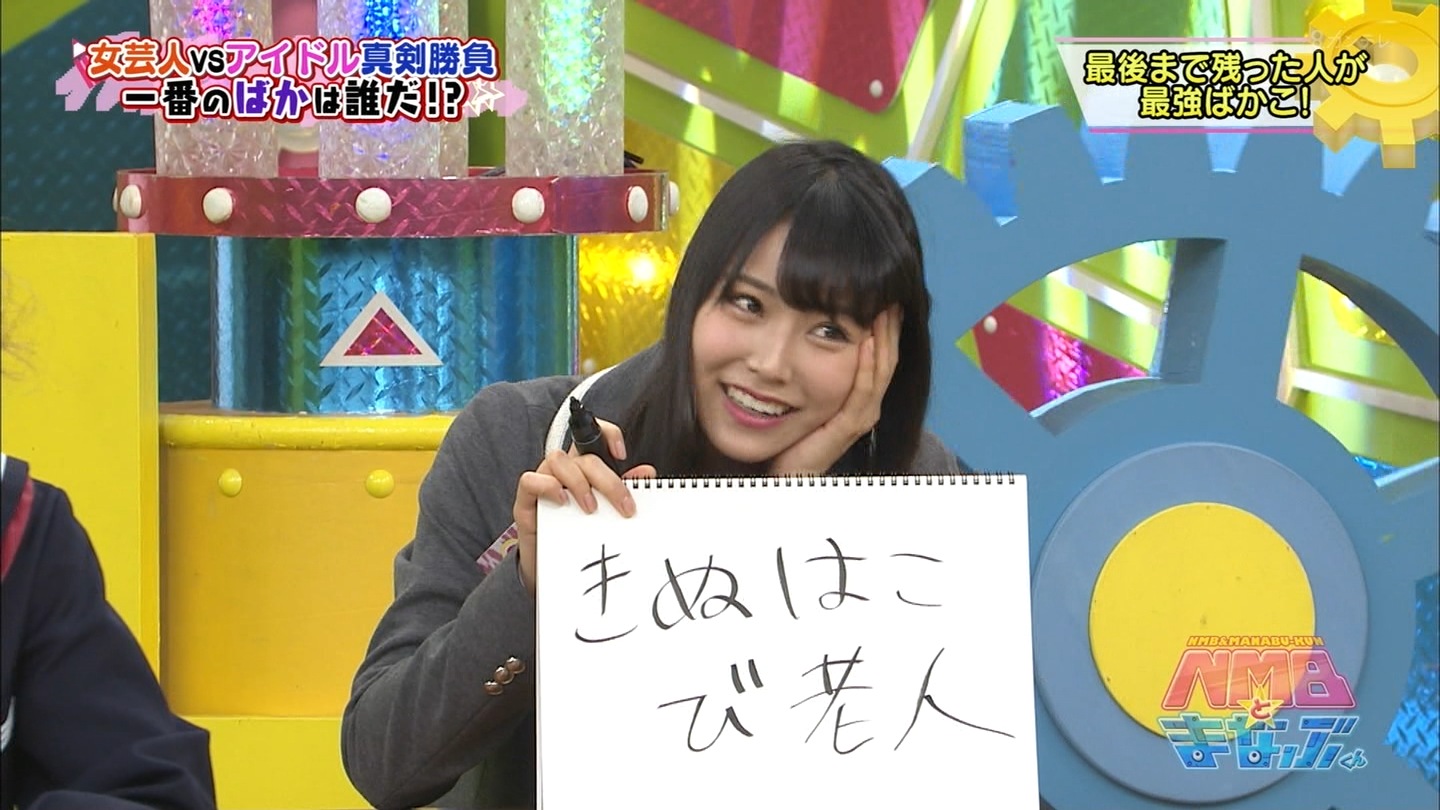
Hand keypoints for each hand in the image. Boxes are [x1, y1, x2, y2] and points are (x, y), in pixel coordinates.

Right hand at [513, 419, 655, 595]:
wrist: (550, 562)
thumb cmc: (576, 532)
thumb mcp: (604, 511)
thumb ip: (623, 489)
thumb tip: (647, 473)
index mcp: (583, 467)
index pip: (592, 435)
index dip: (608, 435)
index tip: (622, 454)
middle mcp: (563, 470)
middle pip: (584, 456)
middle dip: (608, 480)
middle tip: (624, 506)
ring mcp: (542, 482)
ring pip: (557, 460)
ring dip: (579, 482)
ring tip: (591, 508)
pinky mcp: (525, 500)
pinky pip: (529, 480)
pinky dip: (547, 487)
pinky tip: (563, 503)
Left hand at [769, 306, 901, 475]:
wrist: (791, 472)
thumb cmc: (799, 434)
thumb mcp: (814, 395)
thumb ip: (821, 370)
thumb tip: (815, 332)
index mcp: (862, 397)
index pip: (881, 355)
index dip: (886, 327)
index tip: (885, 297)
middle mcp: (869, 405)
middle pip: (888, 358)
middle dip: (890, 326)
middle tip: (892, 294)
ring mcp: (863, 416)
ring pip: (881, 371)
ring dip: (884, 338)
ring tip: (885, 310)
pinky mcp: (850, 426)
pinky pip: (863, 390)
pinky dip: (867, 365)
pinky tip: (867, 342)